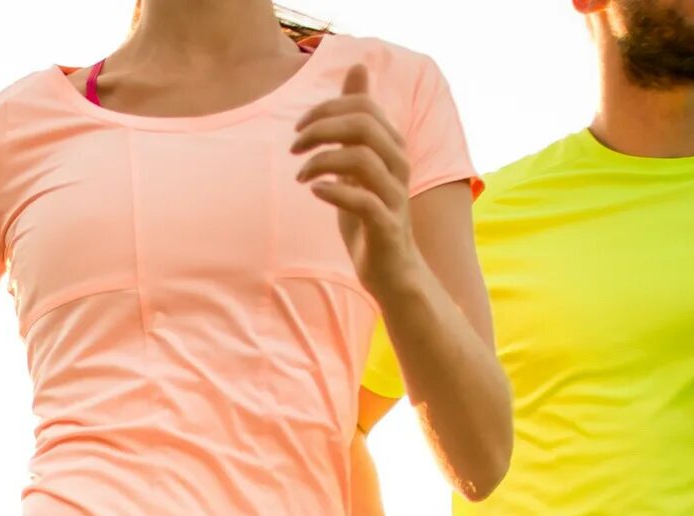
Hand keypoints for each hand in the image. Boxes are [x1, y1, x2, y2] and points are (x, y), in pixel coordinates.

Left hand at [291, 64, 420, 301]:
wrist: (391, 269)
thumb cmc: (369, 213)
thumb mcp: (358, 160)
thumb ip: (356, 120)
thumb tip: (357, 68)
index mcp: (391, 146)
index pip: (362, 107)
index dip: (326, 109)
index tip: (300, 128)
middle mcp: (398, 164)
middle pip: (363, 125)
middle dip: (321, 129)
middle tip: (295, 147)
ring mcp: (394, 195)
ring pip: (361, 158)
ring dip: (321, 161)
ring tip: (300, 175)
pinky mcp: (387, 225)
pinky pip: (362, 200)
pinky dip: (333, 191)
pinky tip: (314, 191)